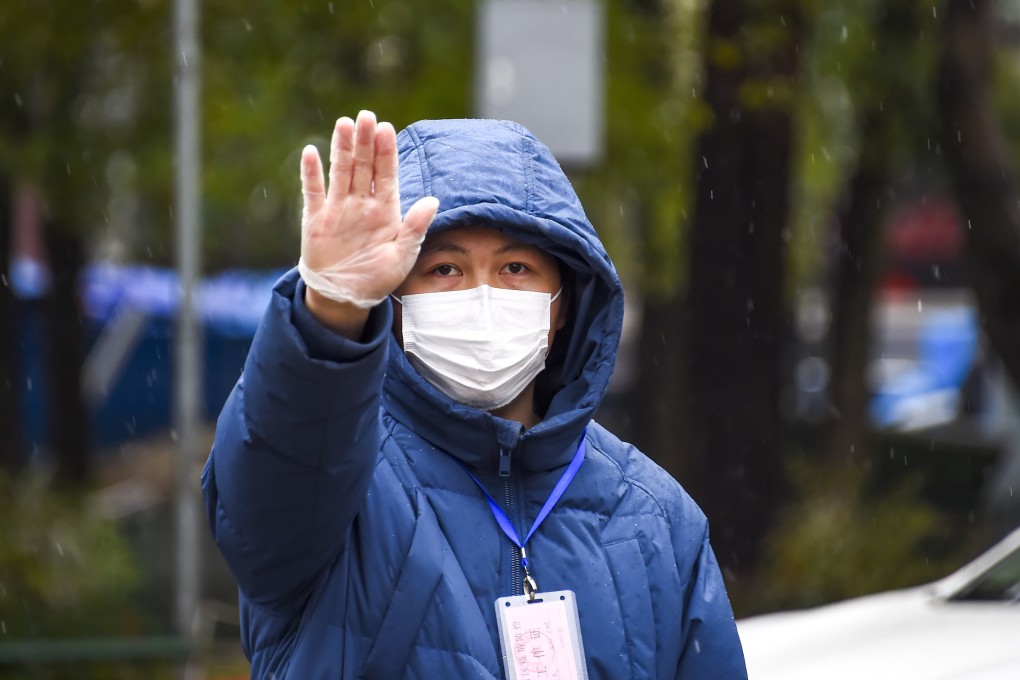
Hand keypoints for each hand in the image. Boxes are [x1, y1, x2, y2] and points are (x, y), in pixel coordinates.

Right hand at [300, 110, 437, 334]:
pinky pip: (313, 191)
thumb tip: (434, 201)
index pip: (387, 174)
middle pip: (364, 166)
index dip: (386, 152)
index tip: (387, 129)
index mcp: (385, 210)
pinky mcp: (316, 219)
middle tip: (367, 116)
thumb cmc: (378, 278)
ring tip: (344, 124)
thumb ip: (415, 228)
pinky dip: (311, 173)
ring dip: (342, 148)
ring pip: (341, 171)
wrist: (346, 297)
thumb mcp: (402, 256)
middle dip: (366, 141)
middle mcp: (362, 204)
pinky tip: (311, 152)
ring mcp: (338, 209)